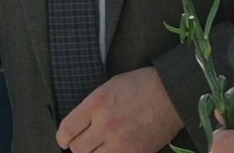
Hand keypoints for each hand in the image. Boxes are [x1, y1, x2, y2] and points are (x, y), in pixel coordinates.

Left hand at [56, 67, 182, 152]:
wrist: (171, 94)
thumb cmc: (140, 85)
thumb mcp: (108, 87)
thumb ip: (91, 107)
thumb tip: (78, 125)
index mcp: (97, 104)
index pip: (67, 130)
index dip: (62, 138)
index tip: (65, 139)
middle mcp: (106, 124)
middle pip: (78, 149)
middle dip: (78, 146)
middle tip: (84, 142)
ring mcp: (121, 142)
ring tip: (99, 147)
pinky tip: (112, 150)